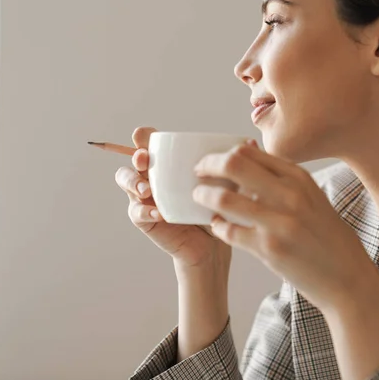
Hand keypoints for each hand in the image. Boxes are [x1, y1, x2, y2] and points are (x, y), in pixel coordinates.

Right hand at [115, 127, 230, 270]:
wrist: (213, 245)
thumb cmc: (216, 210)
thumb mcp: (225, 186)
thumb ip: (233, 165)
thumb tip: (252, 144)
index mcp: (168, 164)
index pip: (150, 144)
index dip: (143, 137)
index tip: (144, 135)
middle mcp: (153, 177)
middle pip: (133, 159)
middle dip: (135, 156)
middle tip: (144, 159)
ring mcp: (146, 198)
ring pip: (126, 182)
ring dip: (132, 182)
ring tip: (145, 189)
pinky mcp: (146, 220)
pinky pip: (135, 212)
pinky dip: (143, 211)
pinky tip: (156, 213)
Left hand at [192, 140, 375, 309]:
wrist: (347, 278)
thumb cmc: (327, 237)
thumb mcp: (312, 198)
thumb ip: (283, 179)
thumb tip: (248, 157)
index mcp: (300, 178)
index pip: (250, 152)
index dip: (224, 153)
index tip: (213, 161)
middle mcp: (290, 195)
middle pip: (234, 164)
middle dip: (208, 165)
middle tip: (198, 172)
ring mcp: (279, 222)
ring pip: (225, 199)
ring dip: (204, 196)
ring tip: (198, 197)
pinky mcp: (269, 249)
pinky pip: (229, 231)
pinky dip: (218, 226)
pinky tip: (217, 226)